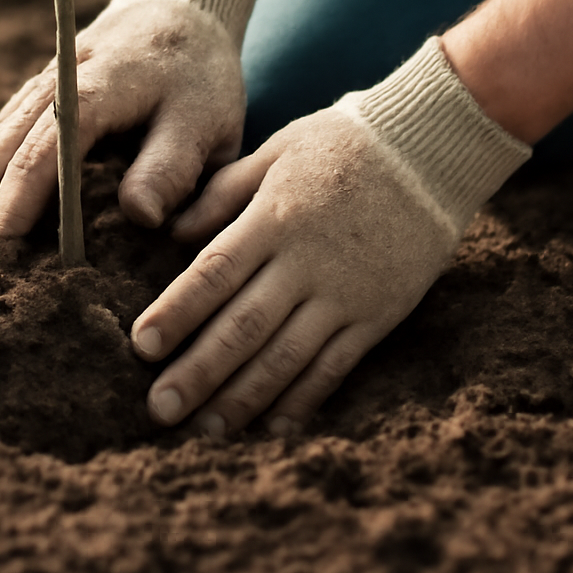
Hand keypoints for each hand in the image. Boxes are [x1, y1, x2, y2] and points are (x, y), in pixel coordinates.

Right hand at [0, 0, 246, 250]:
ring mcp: (38, 88)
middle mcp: (57, 83)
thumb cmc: (198, 76)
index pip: (51, 143)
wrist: (180, 8)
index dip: (22, 195)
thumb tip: (141, 216)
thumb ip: (175, 164)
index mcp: (102, 86)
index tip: (2, 245)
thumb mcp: (207, 119)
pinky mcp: (32, 98)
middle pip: (2, 145)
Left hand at [130, 105, 457, 437]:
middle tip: (159, 408)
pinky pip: (335, 367)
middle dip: (198, 371)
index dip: (176, 312)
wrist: (431, 150)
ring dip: (242, 398)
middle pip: (242, 327)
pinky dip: (303, 400)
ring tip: (205, 429)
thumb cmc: (344, 143)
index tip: (140, 346)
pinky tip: (273, 426)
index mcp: (274, 217)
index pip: (214, 273)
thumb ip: (224, 191)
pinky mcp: (378, 315)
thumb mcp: (277, 150)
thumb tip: (172, 231)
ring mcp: (345, 294)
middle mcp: (306, 262)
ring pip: (285, 358)